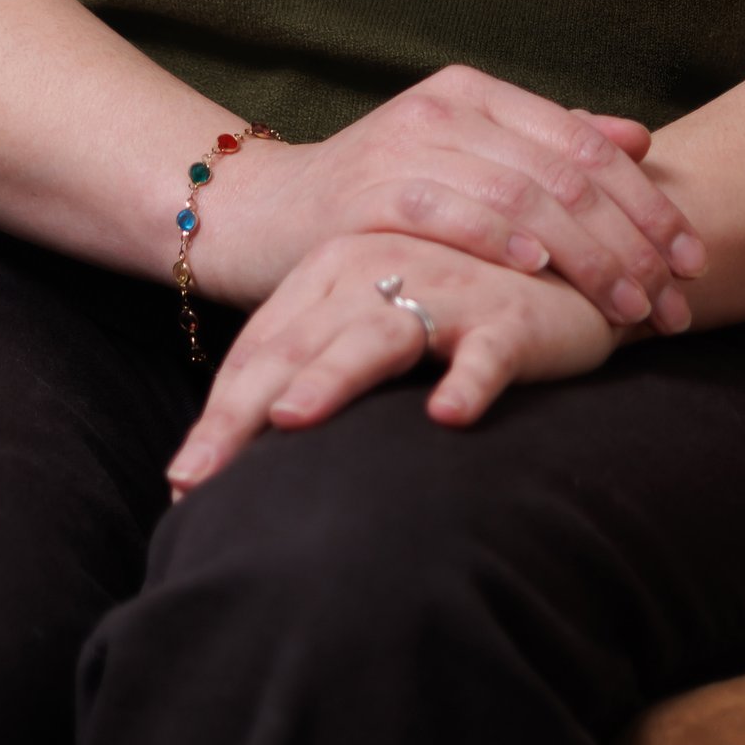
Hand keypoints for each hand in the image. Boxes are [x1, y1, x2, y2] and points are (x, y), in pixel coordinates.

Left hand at [169, 233, 621, 488]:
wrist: (563, 261)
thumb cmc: (454, 300)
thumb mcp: (376, 322)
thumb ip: (319, 361)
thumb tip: (251, 445)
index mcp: (333, 271)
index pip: (260, 349)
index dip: (217, 415)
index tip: (182, 484)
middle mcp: (376, 271)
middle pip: (295, 348)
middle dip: (241, 413)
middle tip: (197, 478)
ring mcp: (443, 289)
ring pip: (378, 337)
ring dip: (334, 375)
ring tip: (291, 419)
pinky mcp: (509, 316)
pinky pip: (486, 352)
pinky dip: (468, 379)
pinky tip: (447, 417)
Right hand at [194, 65, 701, 334]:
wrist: (264, 218)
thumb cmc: (379, 201)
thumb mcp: (466, 162)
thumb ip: (548, 147)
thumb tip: (640, 139)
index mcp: (476, 93)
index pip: (585, 143)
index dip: (648, 202)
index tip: (693, 260)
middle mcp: (445, 107)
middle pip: (566, 173)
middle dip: (632, 242)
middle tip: (675, 299)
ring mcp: (405, 144)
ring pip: (522, 196)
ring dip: (587, 257)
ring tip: (629, 308)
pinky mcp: (369, 191)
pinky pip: (451, 212)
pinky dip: (502, 241)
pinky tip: (541, 272)